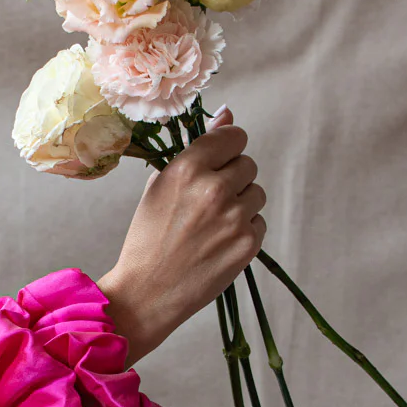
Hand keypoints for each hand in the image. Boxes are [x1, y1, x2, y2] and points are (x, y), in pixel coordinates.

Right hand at [97, 107, 265, 366]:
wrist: (147, 292)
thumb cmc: (148, 238)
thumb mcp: (160, 186)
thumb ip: (198, 150)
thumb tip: (229, 114)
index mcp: (188, 168)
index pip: (233, 136)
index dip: (226, 149)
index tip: (218, 162)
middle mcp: (215, 188)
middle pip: (248, 164)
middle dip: (232, 178)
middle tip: (207, 203)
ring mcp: (235, 218)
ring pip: (257, 193)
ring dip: (241, 204)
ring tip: (212, 225)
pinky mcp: (247, 244)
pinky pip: (259, 222)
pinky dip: (244, 230)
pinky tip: (218, 243)